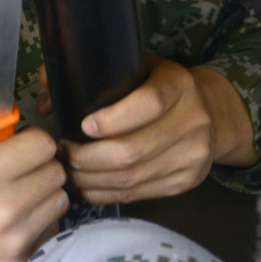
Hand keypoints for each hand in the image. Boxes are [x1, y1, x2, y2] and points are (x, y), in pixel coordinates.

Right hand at [0, 76, 67, 261]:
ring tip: (12, 195)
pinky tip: (10, 223)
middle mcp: (4, 208)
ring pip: (58, 202)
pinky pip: (49, 233)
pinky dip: (36, 225)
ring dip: (40, 194)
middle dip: (36, 165)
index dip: (29, 139)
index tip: (15, 145)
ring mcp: (14, 241)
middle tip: (12, 169)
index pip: (43, 144)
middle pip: (55, 172)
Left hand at [63, 58, 256, 204]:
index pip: (150, 102)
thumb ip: (88, 73)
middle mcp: (193, 120)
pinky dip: (105, 194)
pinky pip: (138, 194)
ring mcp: (193, 155)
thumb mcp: (136, 67)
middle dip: (87, 157)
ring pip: (132, 177)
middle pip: (133, 149)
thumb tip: (47, 104)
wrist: (213, 114)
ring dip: (91, 179)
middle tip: (63, 153)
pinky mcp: (186, 181)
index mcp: (179, 85)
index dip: (114, 118)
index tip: (84, 124)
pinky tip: (87, 186)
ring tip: (68, 171)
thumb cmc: (158, 87)